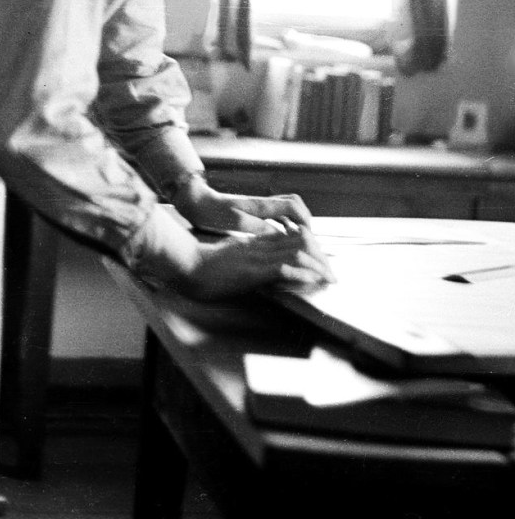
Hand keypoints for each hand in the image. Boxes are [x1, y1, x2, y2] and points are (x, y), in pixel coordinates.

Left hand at [168, 174, 312, 234]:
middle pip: (294, 204)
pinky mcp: (253, 211)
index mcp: (260, 205)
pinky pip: (276, 215)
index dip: (304, 218)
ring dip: (296, 223)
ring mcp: (258, 206)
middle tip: (310, 239)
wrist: (195, 201)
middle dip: (305, 220)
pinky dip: (285, 225)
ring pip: (286, 209)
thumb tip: (279, 235)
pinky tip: (283, 238)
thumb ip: (257, 228)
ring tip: (302, 242)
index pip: (292, 205)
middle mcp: (262, 203)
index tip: (309, 235)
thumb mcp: (234, 223)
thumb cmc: (211, 212)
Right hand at [183, 228, 334, 301]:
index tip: (321, 263)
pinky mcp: (252, 270)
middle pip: (300, 241)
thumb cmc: (202, 266)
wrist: (185, 265)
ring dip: (317, 265)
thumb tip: (261, 267)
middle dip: (320, 257)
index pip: (290, 238)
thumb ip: (246, 257)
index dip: (310, 248)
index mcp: (255, 243)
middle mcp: (260, 246)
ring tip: (329, 278)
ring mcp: (257, 256)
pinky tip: (312, 280)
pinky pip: (283, 267)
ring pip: (297, 251)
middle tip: (331, 274)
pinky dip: (302, 273)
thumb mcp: (229, 259)